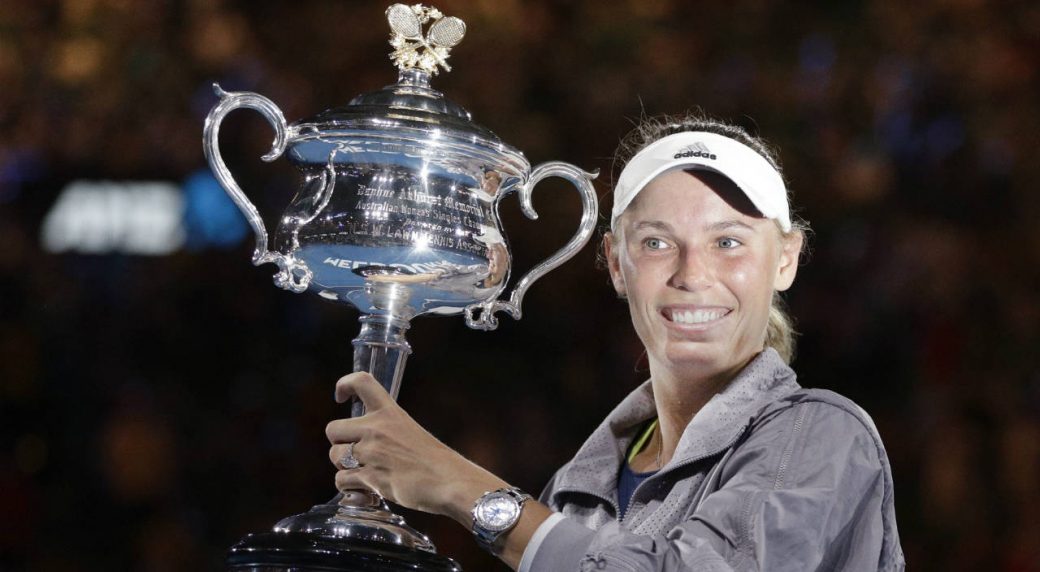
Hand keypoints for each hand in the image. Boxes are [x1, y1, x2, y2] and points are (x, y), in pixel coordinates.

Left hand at [325, 372, 507, 520]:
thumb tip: (363, 440)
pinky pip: (341, 480)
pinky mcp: (371, 478)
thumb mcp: (410, 431)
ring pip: (334, 455)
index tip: (341, 397)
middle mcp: (377, 429)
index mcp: (390, 412)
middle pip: (332, 428)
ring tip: (362, 472)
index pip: (361, 382)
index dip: (344, 385)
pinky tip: (363, 488)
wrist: (449, 481)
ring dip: (343, 466)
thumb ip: (386, 431)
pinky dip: (348, 487)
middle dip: (339, 443)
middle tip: (354, 453)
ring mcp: (372, 453)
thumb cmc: (434, 460)